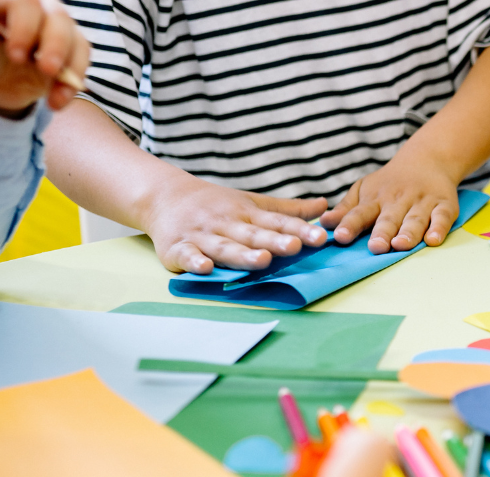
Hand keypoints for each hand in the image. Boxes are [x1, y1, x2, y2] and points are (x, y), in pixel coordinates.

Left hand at [0, 0, 89, 115]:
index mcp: (8, 2)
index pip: (25, 3)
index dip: (24, 25)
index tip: (15, 55)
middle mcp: (37, 11)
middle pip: (58, 17)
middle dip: (55, 45)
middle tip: (46, 70)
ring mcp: (56, 31)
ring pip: (76, 40)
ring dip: (71, 68)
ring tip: (54, 97)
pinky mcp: (70, 53)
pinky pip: (82, 63)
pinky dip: (73, 84)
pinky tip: (57, 101)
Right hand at [141, 174, 327, 273]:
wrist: (164, 196)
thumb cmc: (218, 205)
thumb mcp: (253, 203)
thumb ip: (289, 210)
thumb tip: (325, 206)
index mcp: (248, 214)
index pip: (277, 223)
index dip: (299, 230)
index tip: (320, 238)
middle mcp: (227, 224)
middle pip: (253, 235)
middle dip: (274, 241)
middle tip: (295, 247)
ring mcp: (202, 236)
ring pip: (225, 247)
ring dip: (242, 254)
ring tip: (262, 260)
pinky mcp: (177, 248)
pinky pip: (186, 255)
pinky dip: (194, 261)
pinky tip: (205, 268)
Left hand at [321, 146, 462, 254]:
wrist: (427, 159)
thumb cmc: (389, 183)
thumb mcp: (364, 190)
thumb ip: (346, 209)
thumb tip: (323, 224)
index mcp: (375, 199)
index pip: (360, 213)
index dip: (350, 225)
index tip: (340, 237)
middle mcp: (398, 200)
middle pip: (389, 219)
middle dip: (382, 232)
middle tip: (376, 247)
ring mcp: (422, 202)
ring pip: (415, 219)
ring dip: (408, 233)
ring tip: (401, 245)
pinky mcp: (444, 205)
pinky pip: (442, 217)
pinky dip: (439, 228)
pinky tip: (433, 240)